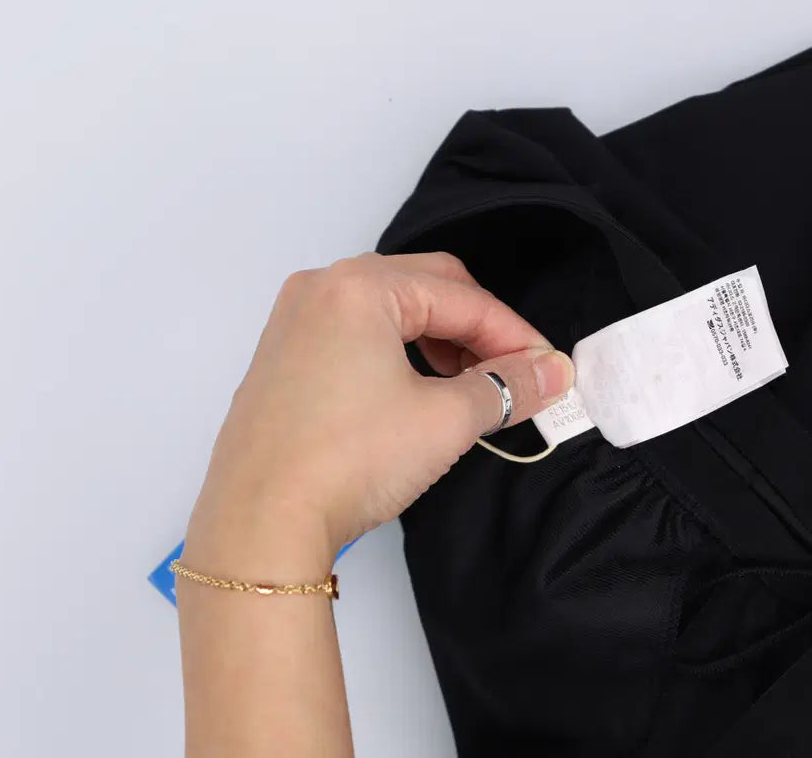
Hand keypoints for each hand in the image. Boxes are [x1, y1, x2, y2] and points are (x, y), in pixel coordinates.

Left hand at [185, 252, 573, 572]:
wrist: (258, 525)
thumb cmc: (349, 462)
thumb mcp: (444, 421)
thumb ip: (506, 386)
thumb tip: (553, 372)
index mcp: (359, 286)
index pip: (461, 297)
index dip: (513, 333)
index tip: (546, 370)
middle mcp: (320, 288)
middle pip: (424, 287)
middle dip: (476, 329)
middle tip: (510, 373)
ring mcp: (293, 319)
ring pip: (388, 308)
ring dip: (437, 338)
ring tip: (466, 384)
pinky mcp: (281, 354)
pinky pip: (354, 331)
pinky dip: (395, 350)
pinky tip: (413, 388)